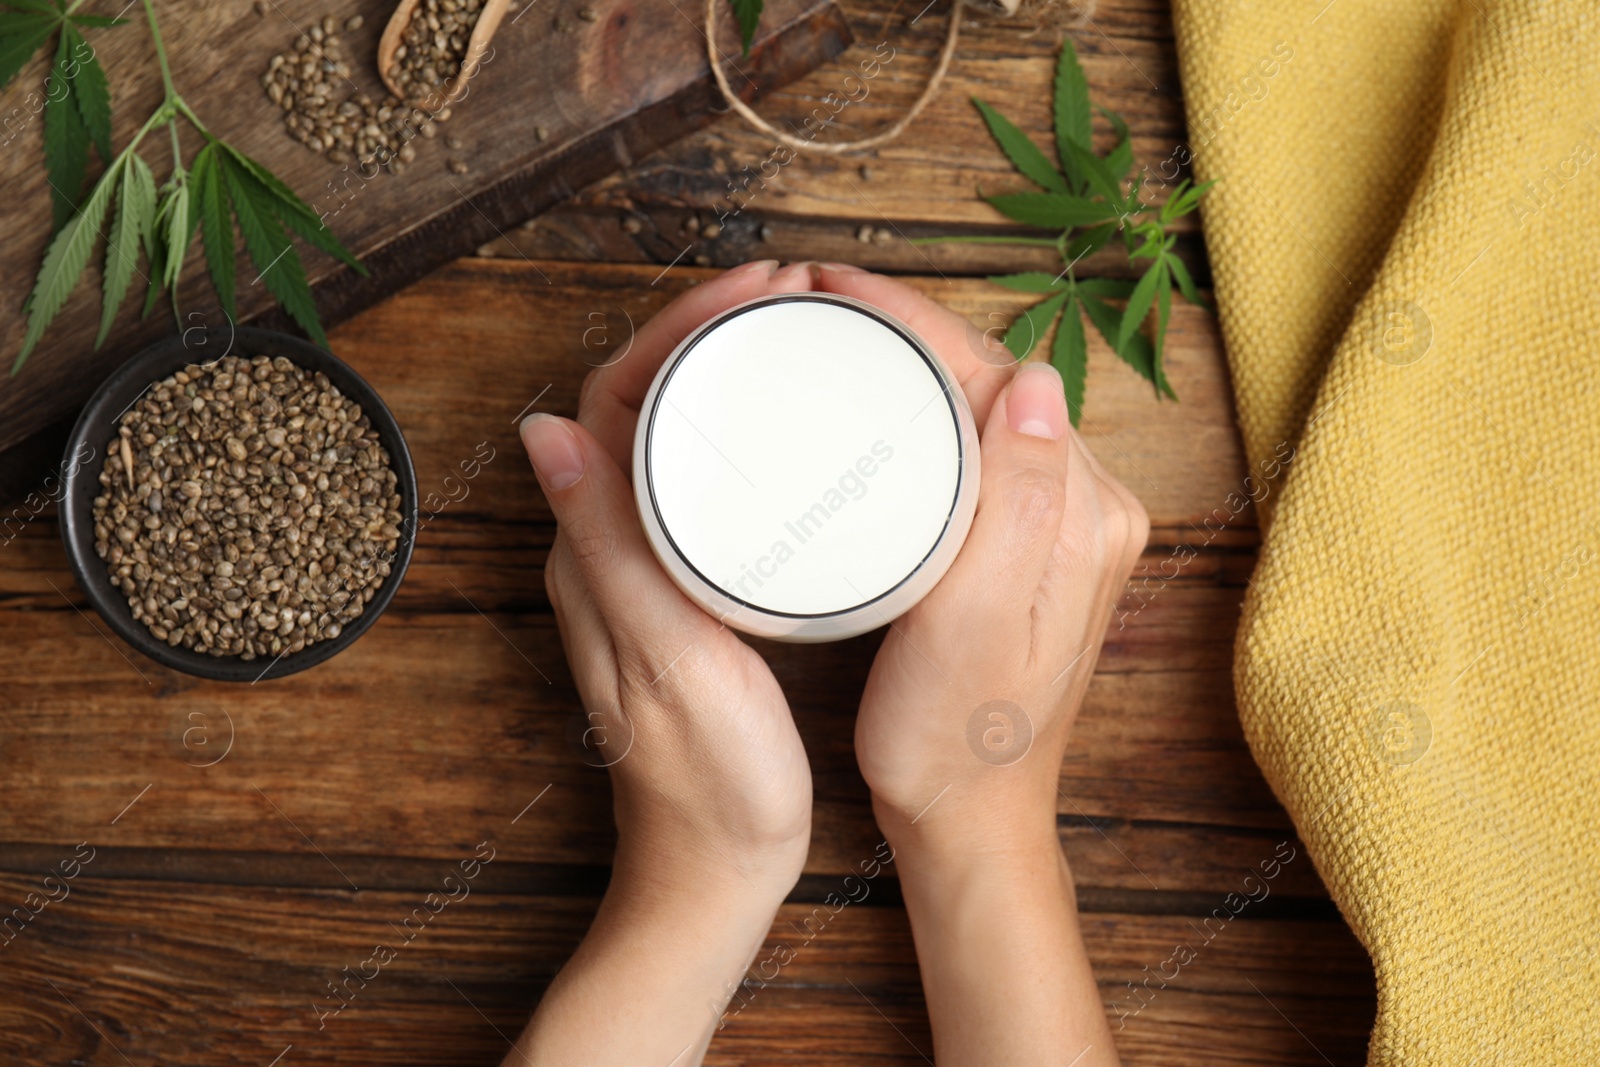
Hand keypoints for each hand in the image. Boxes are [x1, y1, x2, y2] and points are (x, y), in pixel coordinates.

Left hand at [504, 261, 821, 1066]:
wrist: (715, 872)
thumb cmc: (708, 784)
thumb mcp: (669, 663)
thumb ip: (613, 554)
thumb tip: (547, 431)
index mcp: (594, 557)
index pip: (611, 401)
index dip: (674, 330)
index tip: (753, 292)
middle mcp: (603, 554)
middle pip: (635, 405)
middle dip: (701, 333)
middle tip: (784, 295)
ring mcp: (643, 574)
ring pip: (666, 440)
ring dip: (716, 376)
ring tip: (789, 336)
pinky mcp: (681, 597)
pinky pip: (693, 486)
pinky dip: (733, 437)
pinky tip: (785, 434)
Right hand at [815, 263, 1145, 1066]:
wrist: (970, 818)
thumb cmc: (954, 744)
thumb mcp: (976, 630)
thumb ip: (1017, 505)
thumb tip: (1035, 382)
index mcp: (1084, 515)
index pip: (996, 376)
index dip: (911, 320)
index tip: (827, 286)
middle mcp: (1087, 506)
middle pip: (991, 379)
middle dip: (906, 327)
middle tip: (810, 296)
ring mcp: (1061, 524)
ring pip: (981, 407)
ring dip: (913, 361)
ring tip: (830, 331)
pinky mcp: (1030, 545)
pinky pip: (975, 447)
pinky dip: (923, 412)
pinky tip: (870, 405)